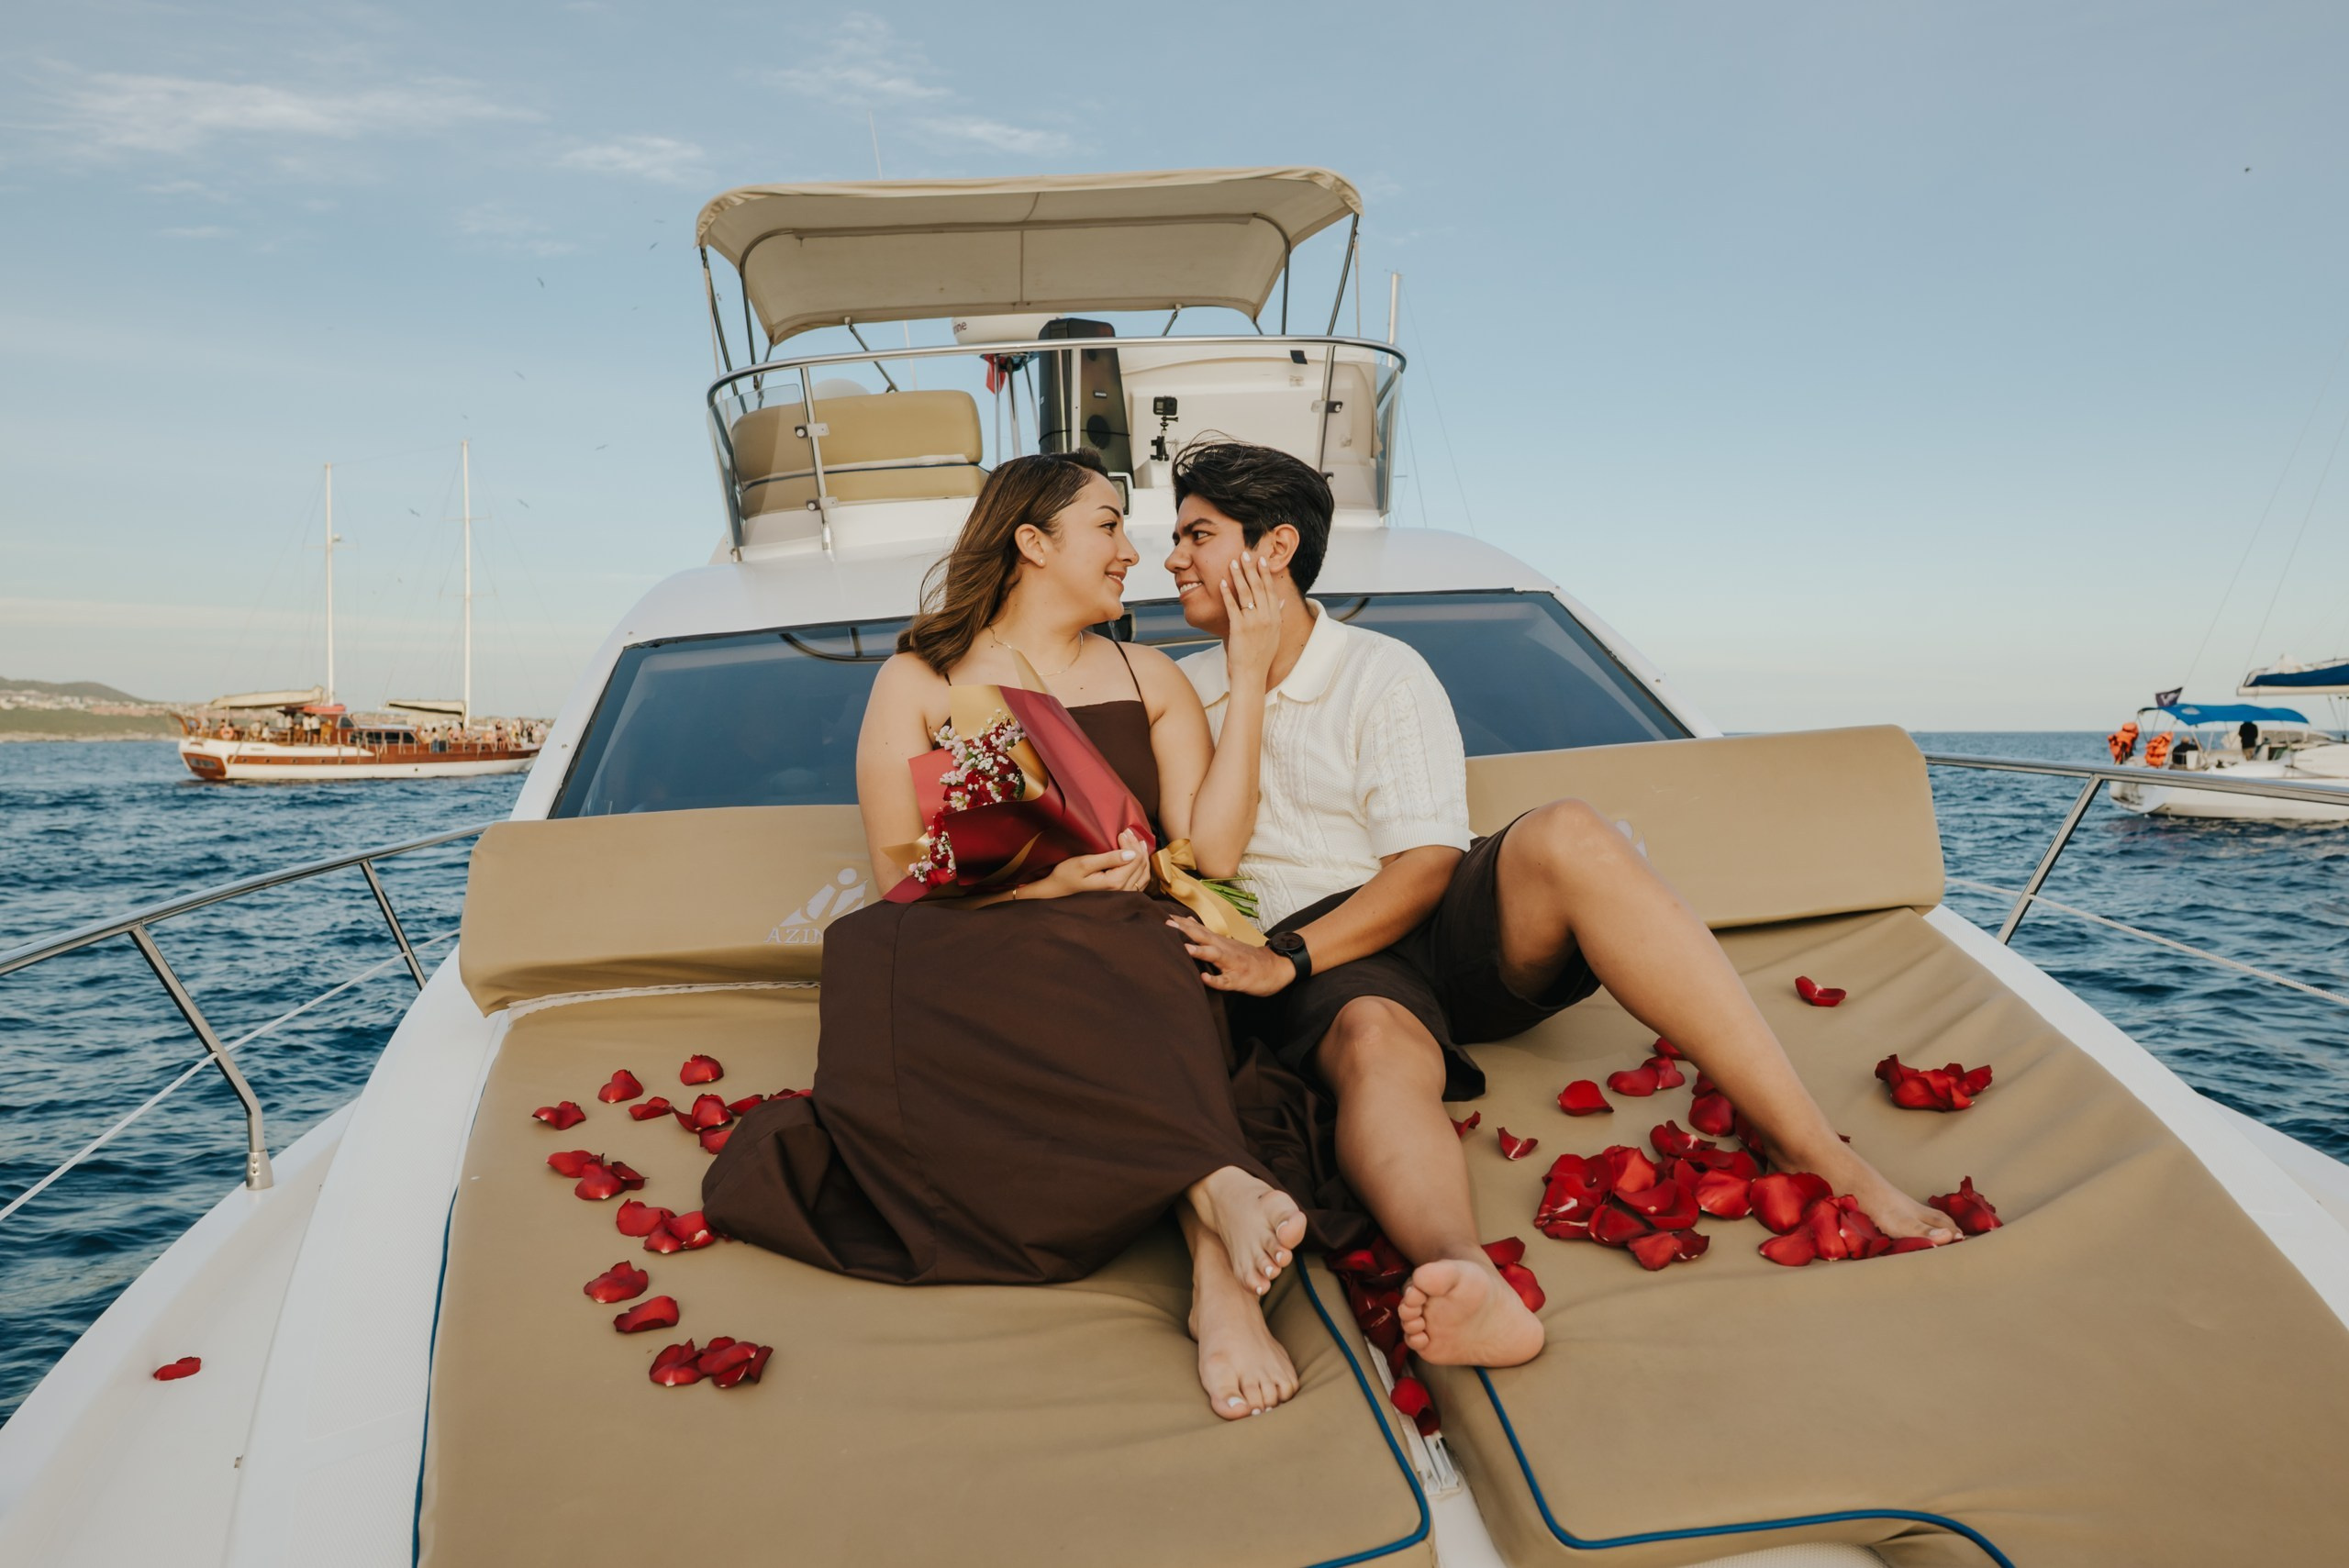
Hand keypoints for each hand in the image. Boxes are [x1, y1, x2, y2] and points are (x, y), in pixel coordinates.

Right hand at [1025, 831, 1150, 899]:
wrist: (1058, 890)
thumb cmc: (1067, 875)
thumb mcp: (1085, 863)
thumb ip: (1109, 858)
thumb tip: (1132, 854)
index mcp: (1115, 883)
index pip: (1135, 859)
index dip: (1131, 843)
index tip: (1122, 832)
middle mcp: (1123, 891)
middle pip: (1141, 865)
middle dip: (1136, 846)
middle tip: (1128, 832)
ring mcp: (1123, 895)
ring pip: (1143, 874)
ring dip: (1141, 856)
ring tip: (1137, 841)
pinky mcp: (1121, 894)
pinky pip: (1140, 881)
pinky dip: (1141, 868)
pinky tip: (1138, 857)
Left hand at [1166, 914, 1296, 995]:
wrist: (1275, 967)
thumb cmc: (1246, 956)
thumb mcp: (1225, 941)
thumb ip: (1205, 933)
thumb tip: (1187, 920)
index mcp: (1219, 942)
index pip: (1197, 929)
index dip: (1180, 923)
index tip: (1162, 915)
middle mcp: (1224, 949)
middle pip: (1203, 937)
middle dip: (1185, 931)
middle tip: (1166, 925)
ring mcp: (1232, 964)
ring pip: (1215, 956)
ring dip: (1200, 951)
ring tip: (1185, 949)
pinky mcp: (1239, 979)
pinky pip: (1225, 980)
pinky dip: (1215, 980)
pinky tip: (1204, 978)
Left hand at [1220, 551, 1283, 688]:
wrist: (1252, 674)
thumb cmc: (1261, 656)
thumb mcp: (1274, 634)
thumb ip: (1277, 615)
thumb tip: (1280, 601)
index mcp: (1275, 618)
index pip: (1270, 590)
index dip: (1265, 573)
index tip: (1261, 560)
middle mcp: (1266, 617)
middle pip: (1258, 587)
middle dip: (1251, 569)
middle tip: (1246, 554)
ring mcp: (1253, 622)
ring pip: (1246, 593)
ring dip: (1238, 576)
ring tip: (1233, 562)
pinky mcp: (1239, 628)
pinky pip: (1232, 606)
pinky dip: (1227, 593)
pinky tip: (1222, 582)